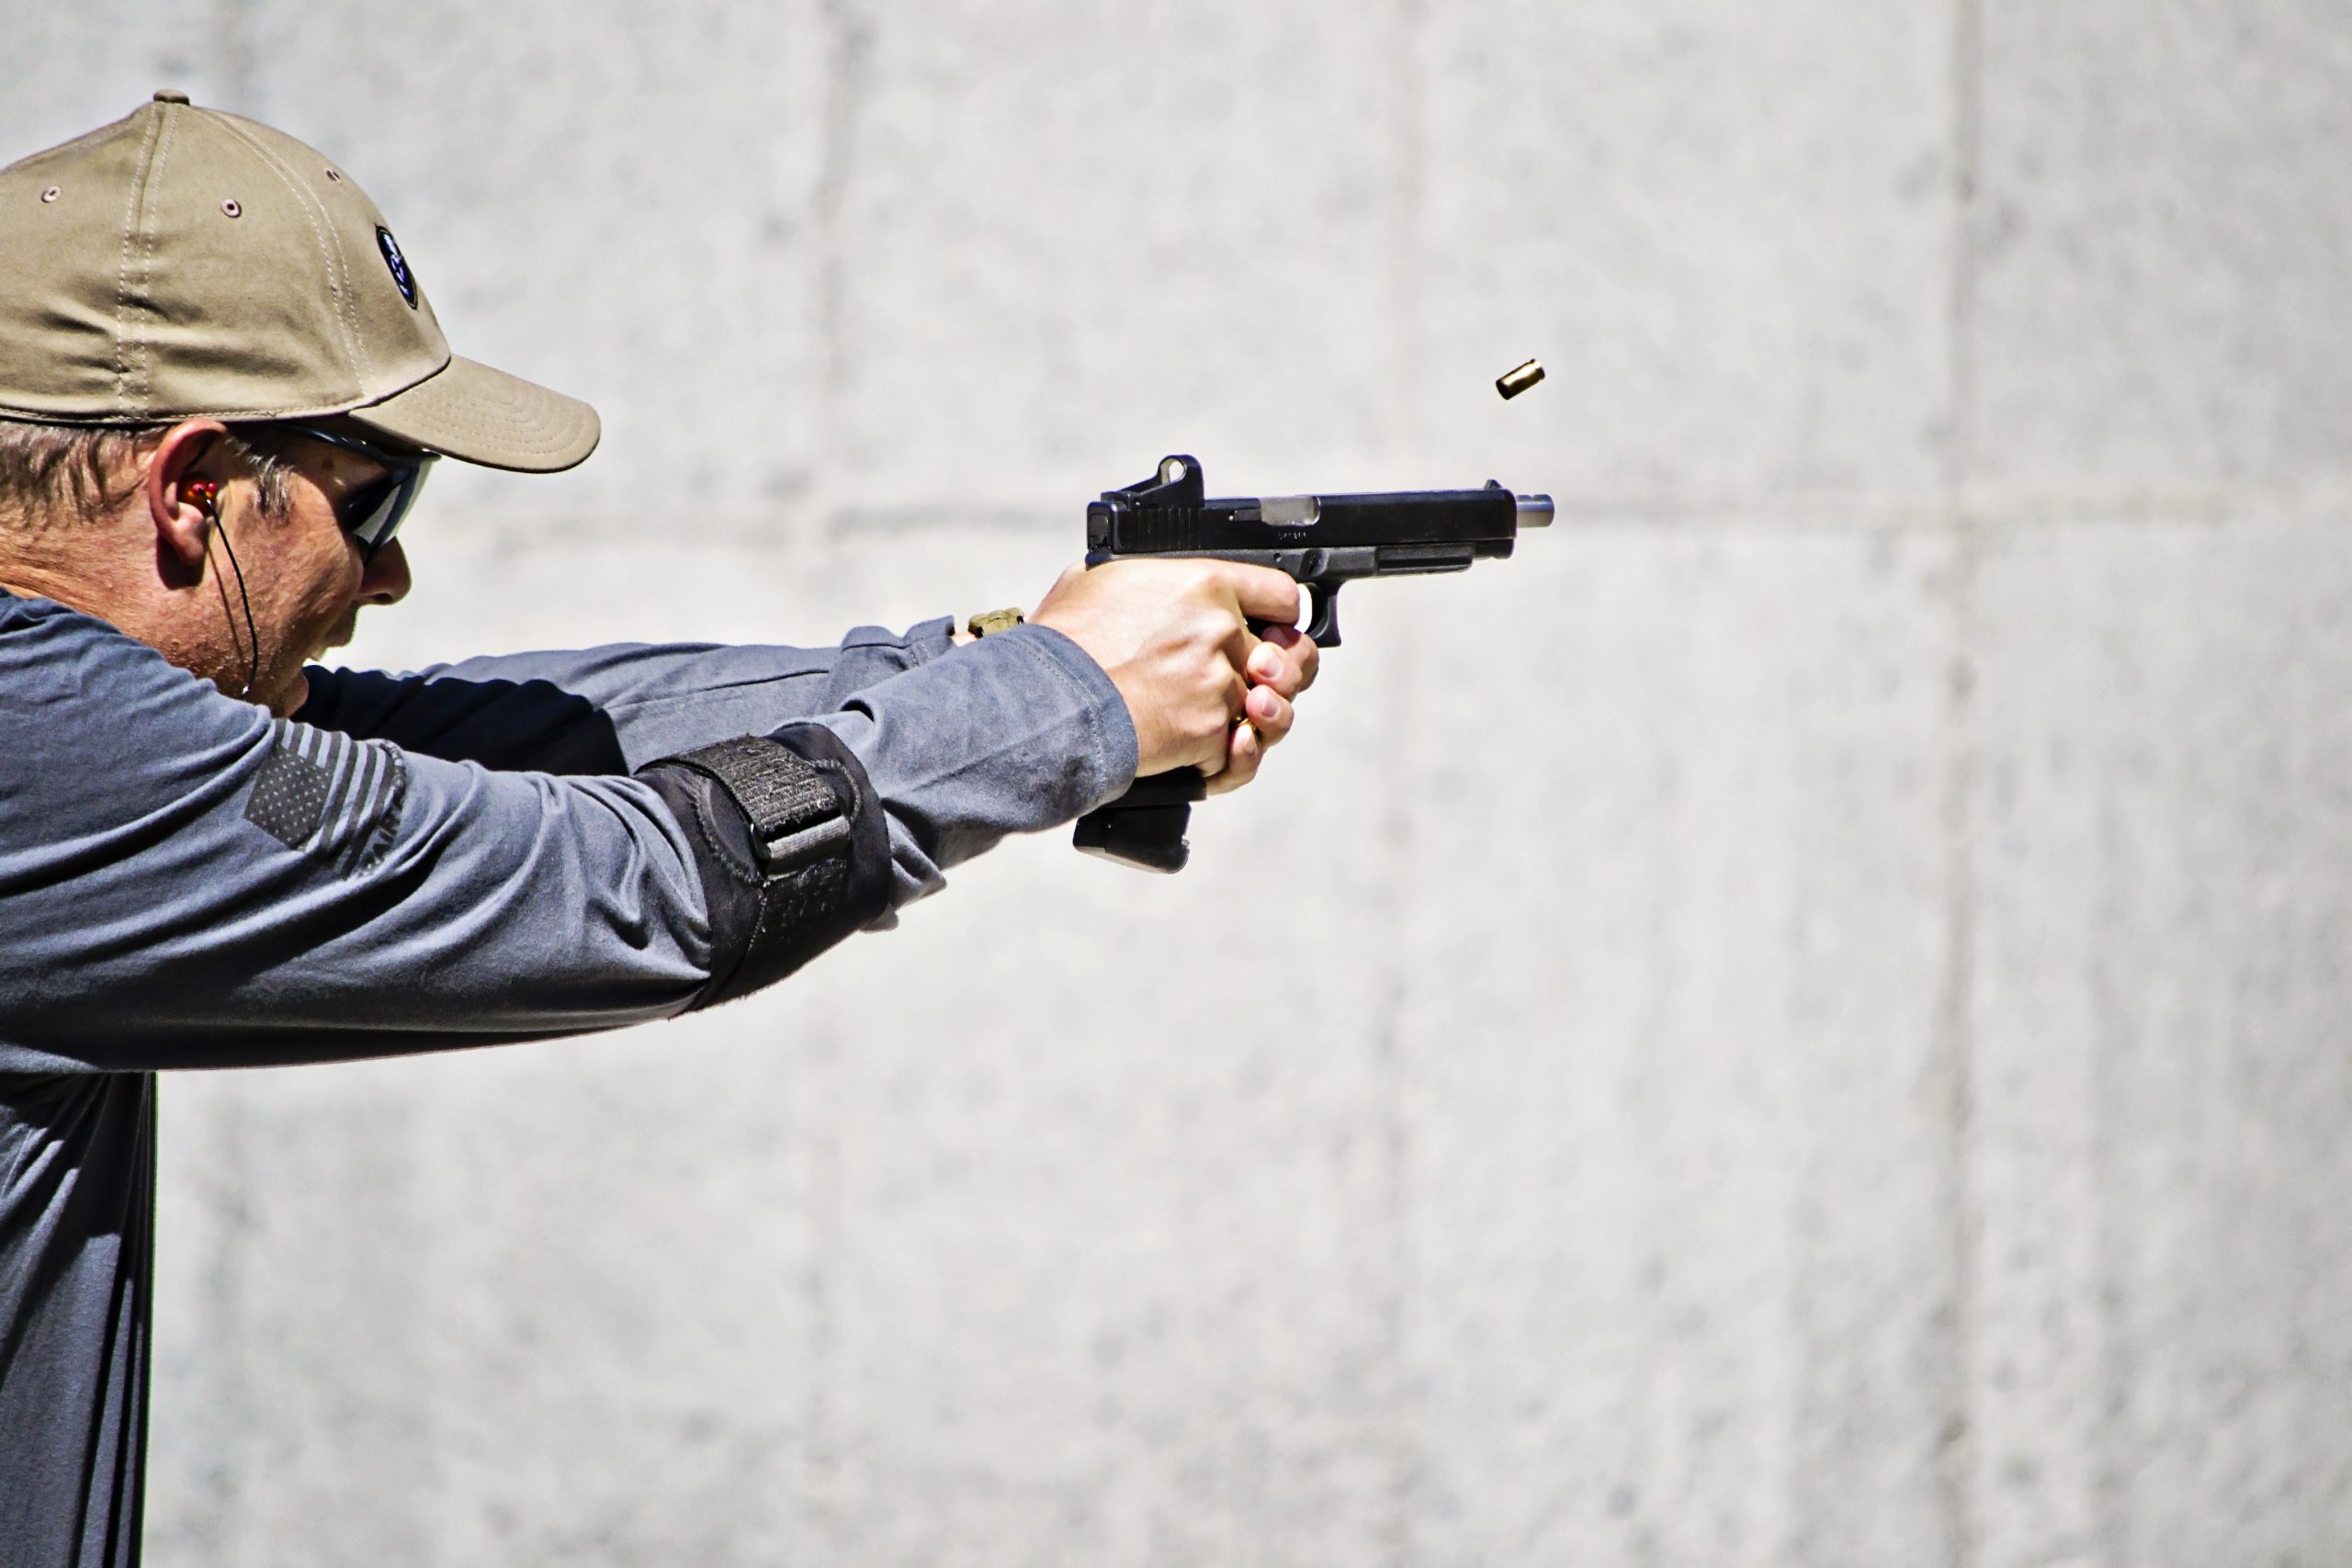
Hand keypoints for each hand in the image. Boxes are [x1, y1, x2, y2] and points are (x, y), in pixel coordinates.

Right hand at [1031, 558, 1317, 784]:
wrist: (1048, 702)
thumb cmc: (1062, 642)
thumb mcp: (1099, 579)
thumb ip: (1146, 578)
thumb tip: (1151, 582)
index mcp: (1204, 585)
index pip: (1281, 595)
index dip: (1283, 617)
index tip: (1274, 632)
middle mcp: (1221, 631)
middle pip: (1285, 659)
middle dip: (1277, 676)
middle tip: (1260, 685)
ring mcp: (1220, 684)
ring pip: (1266, 710)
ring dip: (1254, 722)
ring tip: (1235, 726)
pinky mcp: (1210, 732)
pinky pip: (1240, 753)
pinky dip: (1230, 760)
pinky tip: (1213, 754)